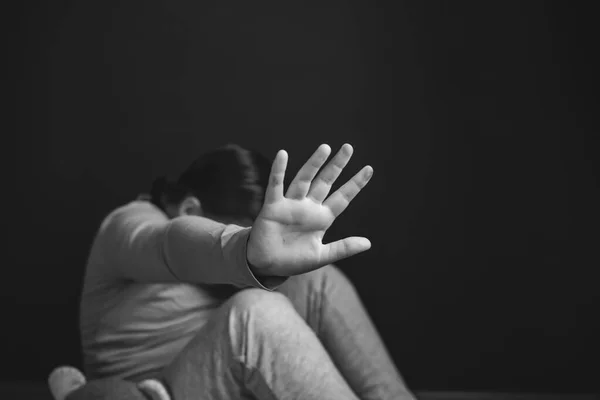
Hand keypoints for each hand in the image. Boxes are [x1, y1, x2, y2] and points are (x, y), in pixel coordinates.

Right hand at [247, 143, 372, 276]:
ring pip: (304, 180)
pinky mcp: (273, 207)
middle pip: (325, 182)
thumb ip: (344, 248)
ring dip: (314, 164)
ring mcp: (291, 205)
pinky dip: (278, 170)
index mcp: (322, 218)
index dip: (355, 184)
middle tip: (348, 148)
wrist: (267, 266)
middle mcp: (308, 207)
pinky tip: (283, 155)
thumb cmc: (293, 261)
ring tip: (325, 148)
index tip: (368, 169)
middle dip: (337, 166)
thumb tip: (368, 243)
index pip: (342, 197)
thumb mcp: (322, 256)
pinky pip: (276, 186)